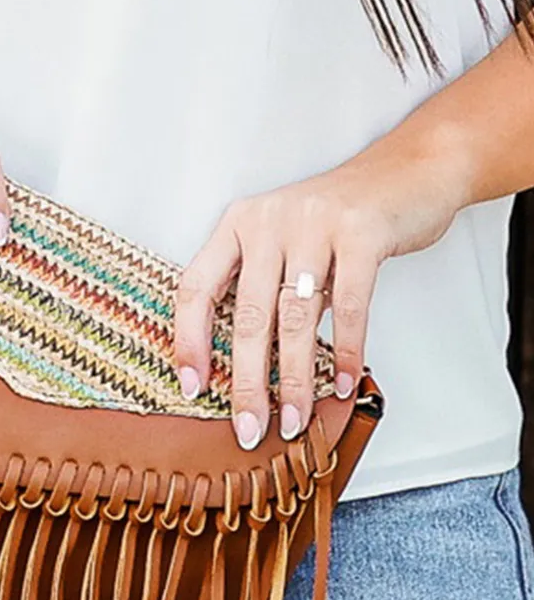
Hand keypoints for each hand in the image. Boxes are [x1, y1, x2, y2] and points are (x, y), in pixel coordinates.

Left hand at [173, 155, 464, 446]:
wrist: (410, 170)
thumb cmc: (341, 218)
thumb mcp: (286, 242)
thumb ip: (264, 288)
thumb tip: (247, 368)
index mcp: (238, 224)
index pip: (196, 288)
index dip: (189, 341)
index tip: (192, 387)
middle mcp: (268, 220)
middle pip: (248, 316)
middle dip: (248, 383)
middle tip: (249, 429)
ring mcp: (313, 224)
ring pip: (295, 318)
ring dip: (295, 379)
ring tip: (294, 419)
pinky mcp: (360, 233)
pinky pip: (349, 305)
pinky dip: (345, 351)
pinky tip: (341, 383)